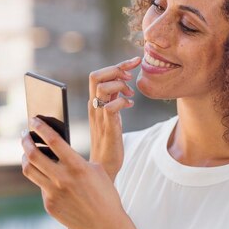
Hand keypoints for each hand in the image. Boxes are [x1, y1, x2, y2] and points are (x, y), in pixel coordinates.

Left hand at [21, 116, 125, 228]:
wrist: (105, 224)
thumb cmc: (105, 194)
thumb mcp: (96, 169)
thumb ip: (76, 159)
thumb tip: (59, 148)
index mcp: (77, 166)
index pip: (53, 140)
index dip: (40, 127)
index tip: (34, 120)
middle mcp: (62, 178)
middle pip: (33, 154)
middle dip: (26, 140)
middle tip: (25, 135)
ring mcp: (53, 193)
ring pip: (29, 170)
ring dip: (25, 157)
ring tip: (27, 152)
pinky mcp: (49, 205)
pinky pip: (39, 186)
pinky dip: (40, 177)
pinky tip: (44, 174)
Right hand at [88, 56, 141, 180]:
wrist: (104, 167)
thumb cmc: (109, 141)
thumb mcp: (111, 114)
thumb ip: (114, 98)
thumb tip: (123, 83)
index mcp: (94, 102)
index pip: (98, 74)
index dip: (118, 65)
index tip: (135, 62)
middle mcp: (93, 106)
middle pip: (95, 75)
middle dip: (116, 69)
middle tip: (131, 77)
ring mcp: (99, 116)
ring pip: (102, 87)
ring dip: (119, 85)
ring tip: (130, 94)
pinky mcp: (107, 127)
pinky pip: (111, 107)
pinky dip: (122, 102)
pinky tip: (129, 106)